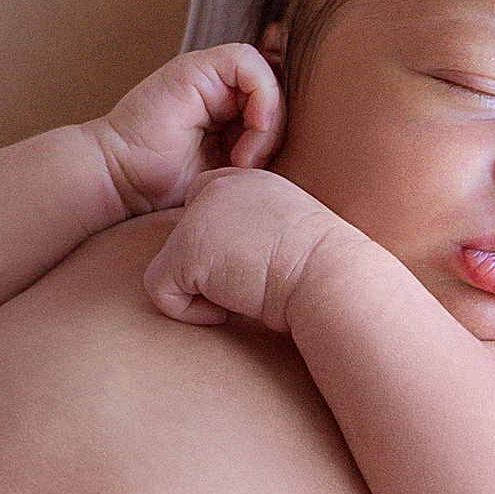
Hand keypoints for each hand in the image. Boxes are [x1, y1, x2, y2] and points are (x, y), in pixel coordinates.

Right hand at [89, 44, 280, 216]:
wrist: (120, 182)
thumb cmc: (167, 188)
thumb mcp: (229, 175)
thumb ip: (259, 156)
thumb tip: (310, 162)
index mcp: (227, 108)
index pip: (278, 94)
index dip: (290, 119)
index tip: (277, 163)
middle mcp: (219, 87)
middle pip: (280, 85)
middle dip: (280, 128)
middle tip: (255, 168)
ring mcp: (207, 75)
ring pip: (269, 74)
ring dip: (269, 121)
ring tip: (245, 160)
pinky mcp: (195, 67)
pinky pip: (248, 64)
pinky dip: (261, 100)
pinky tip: (245, 141)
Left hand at [141, 165, 336, 332]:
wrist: (334, 279)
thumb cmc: (321, 271)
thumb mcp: (287, 233)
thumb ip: (251, 229)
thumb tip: (221, 256)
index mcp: (246, 181)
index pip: (202, 210)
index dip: (217, 249)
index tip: (254, 266)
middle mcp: (218, 187)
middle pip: (183, 239)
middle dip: (208, 269)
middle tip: (252, 279)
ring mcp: (198, 216)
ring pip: (170, 267)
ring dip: (204, 292)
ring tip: (245, 290)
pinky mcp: (186, 250)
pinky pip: (160, 292)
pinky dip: (190, 312)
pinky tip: (230, 306)